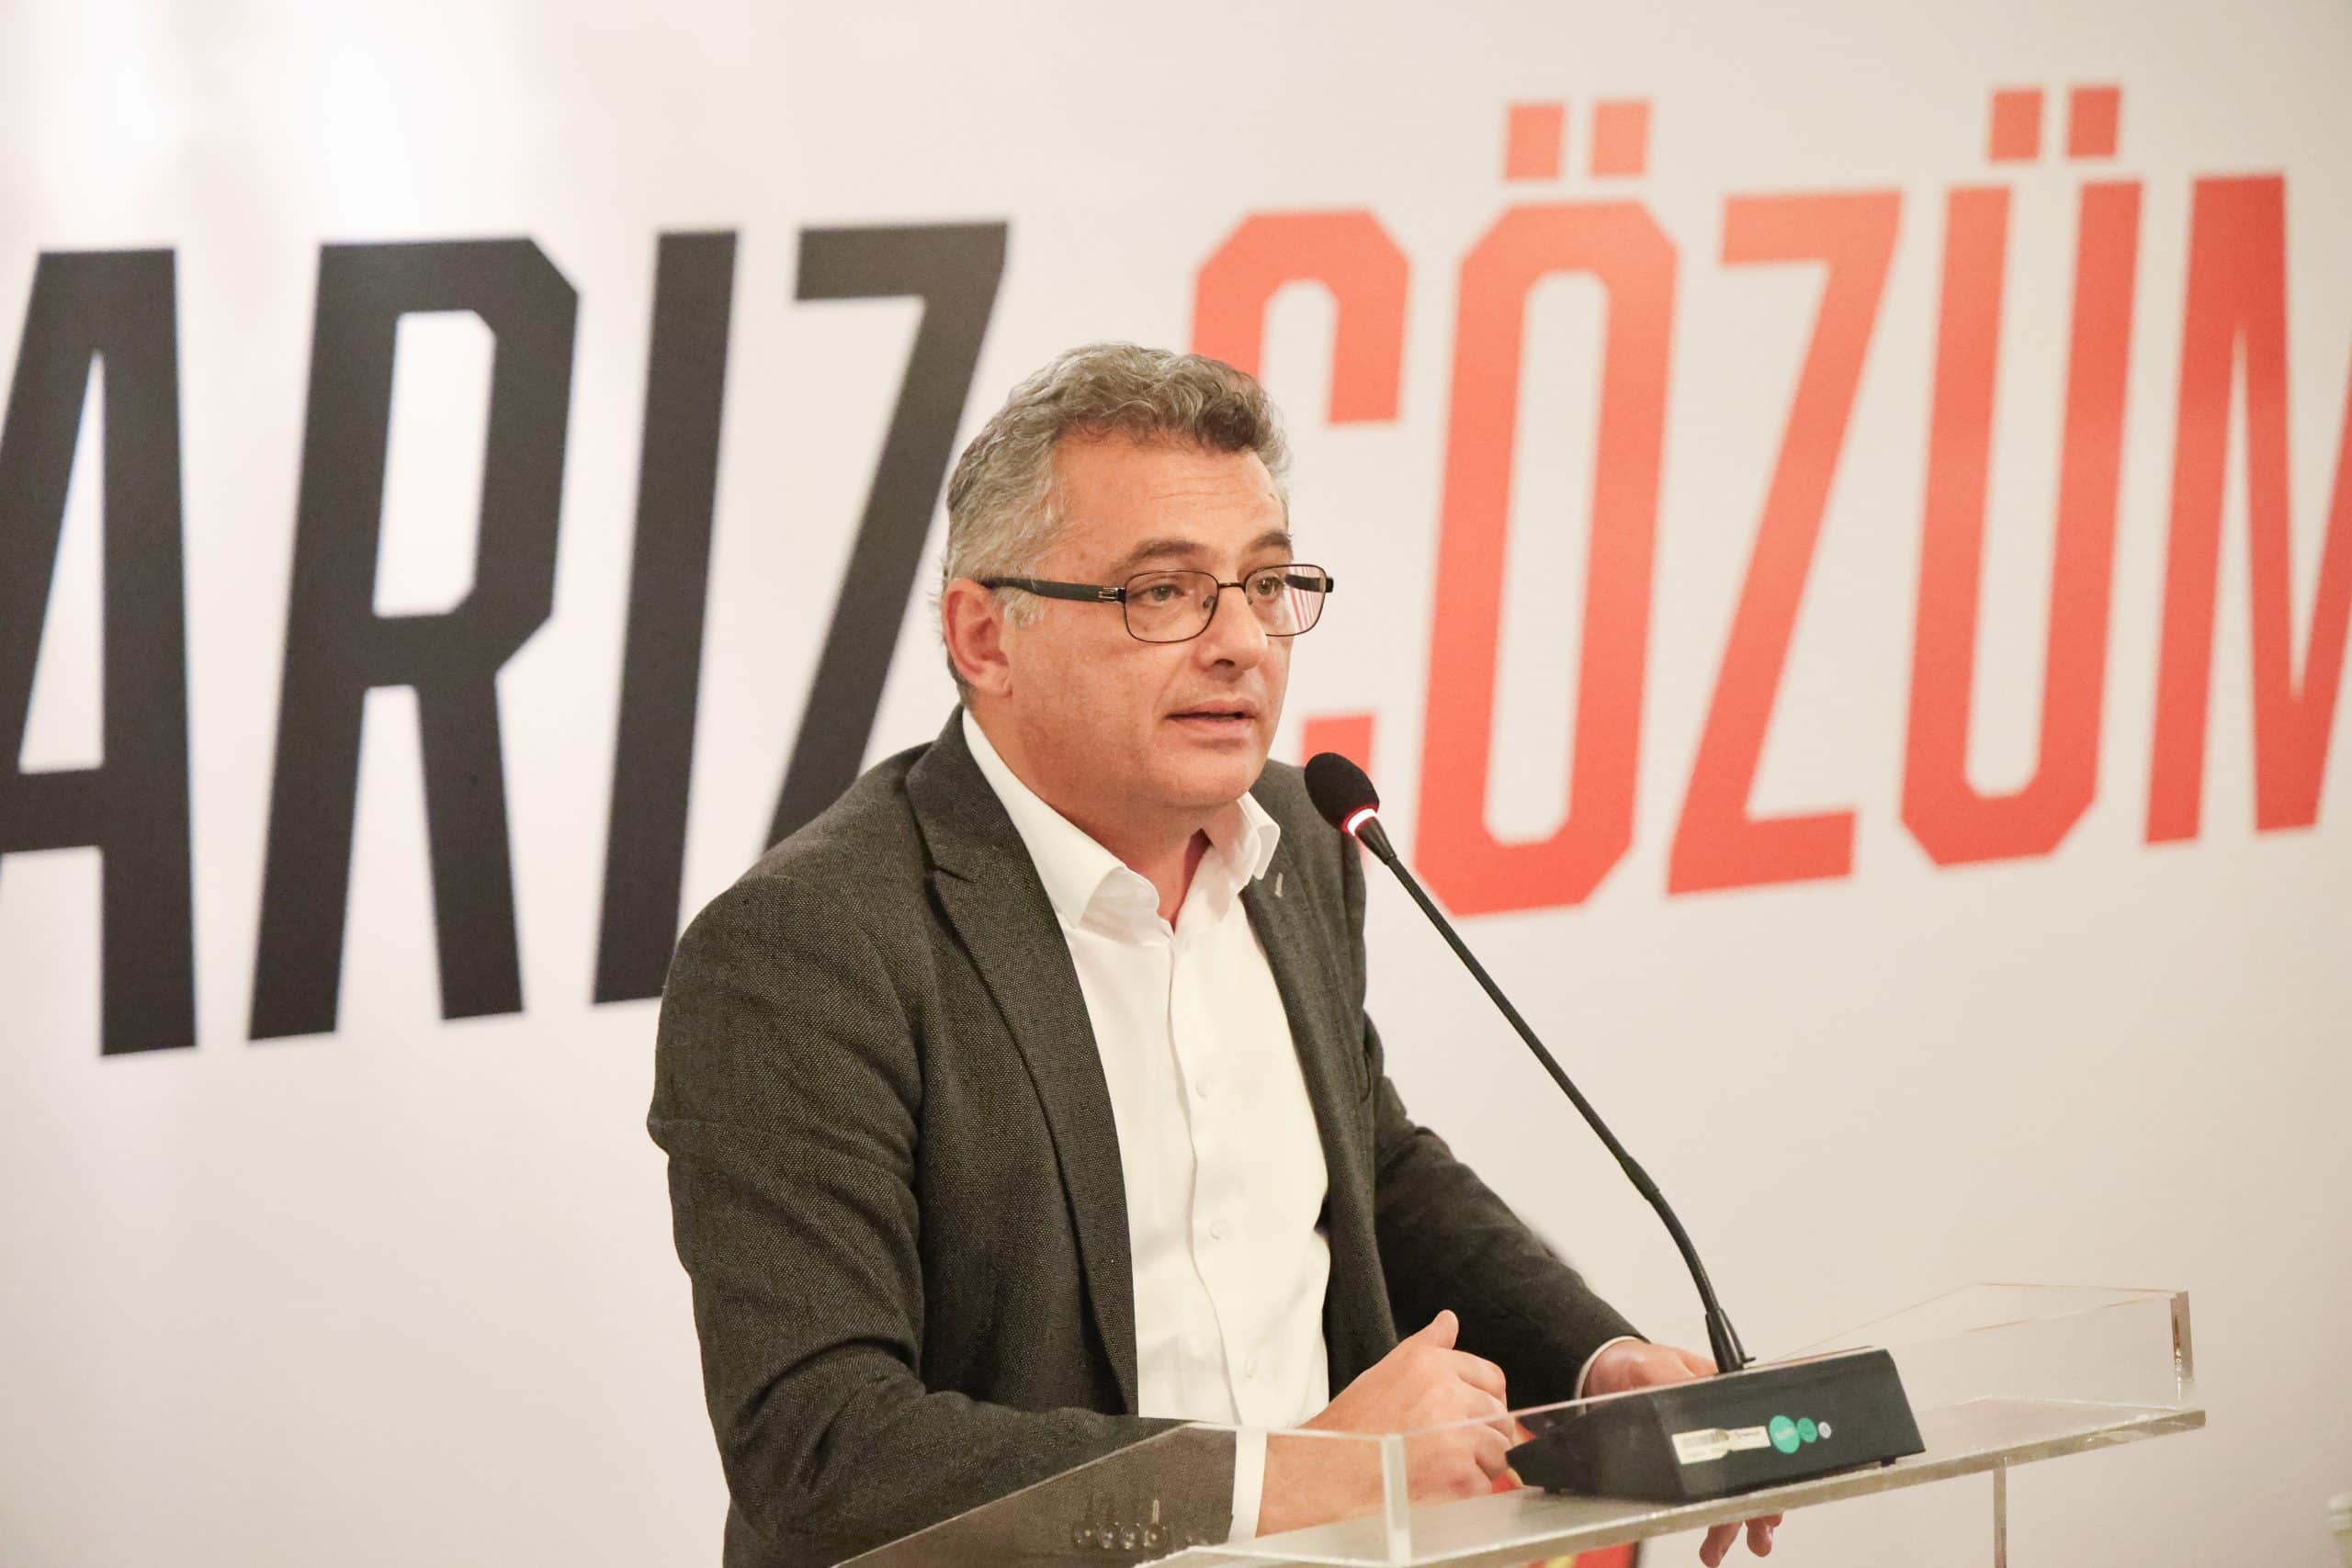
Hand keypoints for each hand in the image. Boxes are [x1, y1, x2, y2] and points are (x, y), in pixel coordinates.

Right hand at [1259, 1310, 1511, 1533]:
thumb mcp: (1388, 1368)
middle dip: (1487, 1433)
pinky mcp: (1459, 1476)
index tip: (1477, 1413)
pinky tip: (1443, 1483)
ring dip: (1483, 1462)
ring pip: (1500, 1450)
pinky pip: (1485, 1483)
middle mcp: (1449, 1395)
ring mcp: (1458, 1438)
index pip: (1491, 1377)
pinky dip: (1470, 1488)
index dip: (1488, 1397)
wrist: (1332, 1467)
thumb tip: (1449, 1321)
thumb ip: (1428, 1344)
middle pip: (1499, 1415)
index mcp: (1432, 1364)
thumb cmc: (1354, 1422)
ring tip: (1451, 1466)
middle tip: (1461, 1445)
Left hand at [1584, 1341, 1783, 1566]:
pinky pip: (1704, 1494)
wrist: (1603, 1370)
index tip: (1765, 1499)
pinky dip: (1710, 1517)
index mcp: (1726, 1397)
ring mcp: (1703, 1444)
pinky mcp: (1683, 1461)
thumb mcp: (1657, 1368)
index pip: (1758, 1437)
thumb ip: (1678, 1382)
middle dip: (1757, 1506)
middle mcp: (1721, 1424)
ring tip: (1722, 1546)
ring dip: (1733, 1521)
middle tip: (1757, 1533)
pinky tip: (1709, 1537)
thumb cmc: (1635, 1363)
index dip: (1765, 1472)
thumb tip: (1695, 1396)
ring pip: (1730, 1489)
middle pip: (1750, 1471)